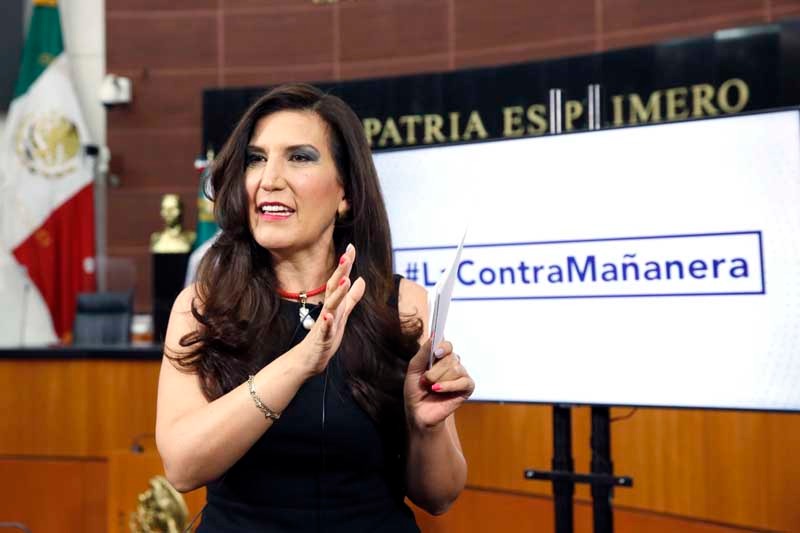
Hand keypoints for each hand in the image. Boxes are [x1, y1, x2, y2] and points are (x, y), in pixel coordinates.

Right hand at [294, 244, 364, 376]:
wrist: (310, 358)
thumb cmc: (326, 335)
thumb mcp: (343, 314)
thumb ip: (352, 297)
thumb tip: (361, 279)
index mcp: (333, 304)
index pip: (339, 280)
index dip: (345, 265)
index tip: (351, 247)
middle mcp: (327, 310)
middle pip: (333, 288)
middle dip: (340, 272)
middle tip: (346, 256)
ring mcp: (323, 324)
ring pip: (331, 306)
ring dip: (337, 293)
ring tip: (344, 281)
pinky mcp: (321, 338)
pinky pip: (325, 330)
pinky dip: (327, 322)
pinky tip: (329, 315)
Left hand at [404, 337, 473, 431]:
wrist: (418, 412)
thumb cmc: (416, 391)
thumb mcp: (414, 369)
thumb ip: (423, 352)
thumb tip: (433, 336)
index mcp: (440, 357)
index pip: (447, 345)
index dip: (443, 346)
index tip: (436, 353)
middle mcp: (452, 363)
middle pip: (450, 357)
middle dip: (434, 370)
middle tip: (426, 380)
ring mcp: (461, 375)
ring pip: (455, 368)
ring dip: (439, 379)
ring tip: (432, 388)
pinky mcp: (467, 387)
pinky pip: (463, 381)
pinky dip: (448, 386)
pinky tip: (438, 390)